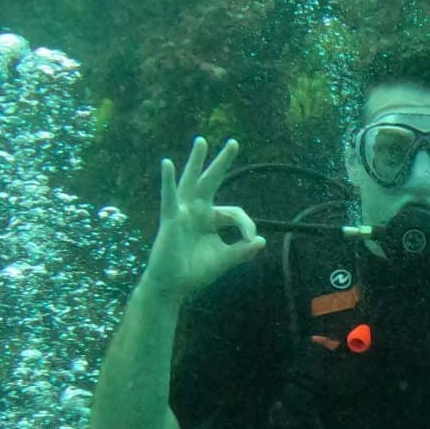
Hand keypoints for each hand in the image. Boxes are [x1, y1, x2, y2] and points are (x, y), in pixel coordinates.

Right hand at [143, 136, 266, 300]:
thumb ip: (242, 251)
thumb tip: (262, 240)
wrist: (173, 286)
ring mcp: (183, 213)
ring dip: (196, 162)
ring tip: (202, 142)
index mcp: (211, 219)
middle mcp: (197, 211)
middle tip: (234, 142)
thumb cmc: (195, 272)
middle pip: (212, 182)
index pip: (234, 212)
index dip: (246, 224)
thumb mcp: (224, 259)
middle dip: (222, 163)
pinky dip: (167, 181)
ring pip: (191, 182)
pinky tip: (166, 163)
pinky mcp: (171, 219)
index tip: (251, 239)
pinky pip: (169, 197)